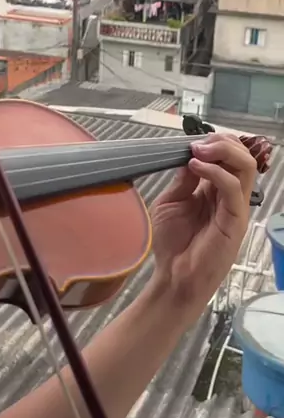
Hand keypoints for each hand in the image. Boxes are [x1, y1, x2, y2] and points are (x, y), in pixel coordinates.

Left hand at [149, 134, 256, 317]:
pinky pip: (233, 187)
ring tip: (198, 151)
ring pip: (246, 167)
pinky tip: (195, 167)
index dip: (215, 142)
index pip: (229, 157)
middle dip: (222, 142)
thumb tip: (191, 153)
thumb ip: (184, 179)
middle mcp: (230, 196)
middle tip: (198, 144)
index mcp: (216, 189)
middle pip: (243, 157)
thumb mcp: (172, 201)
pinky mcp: (235, 220)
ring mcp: (235, 207)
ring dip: (223, 151)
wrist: (173, 276)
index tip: (191, 141)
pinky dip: (215, 172)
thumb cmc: (173, 243)